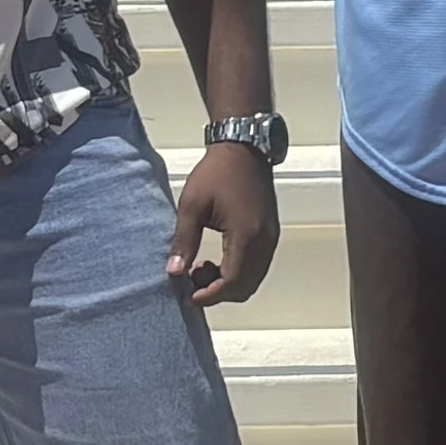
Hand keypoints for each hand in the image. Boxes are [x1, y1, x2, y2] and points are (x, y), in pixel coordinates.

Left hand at [174, 145, 279, 310]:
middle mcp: (264, 240)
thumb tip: (174, 272)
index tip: (189, 296)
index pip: (232, 282)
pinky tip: (217, 259)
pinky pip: (257, 266)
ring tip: (201, 268)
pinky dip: (238, 272)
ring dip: (228, 283)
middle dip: (218, 292)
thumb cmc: (217, 172)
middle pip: (245, 287)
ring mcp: (271, 237)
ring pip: (253, 279)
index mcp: (246, 234)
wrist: (244, 148)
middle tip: (192, 282)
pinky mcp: (270, 233)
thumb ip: (184, 241)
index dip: (210, 295)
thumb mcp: (192, 205)